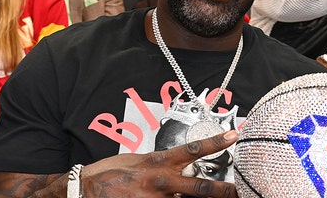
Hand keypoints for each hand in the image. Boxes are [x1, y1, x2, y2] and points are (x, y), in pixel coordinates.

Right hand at [80, 131, 238, 197]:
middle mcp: (161, 182)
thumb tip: (179, 165)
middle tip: (240, 191)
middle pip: (201, 187)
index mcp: (159, 162)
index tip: (233, 136)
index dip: (215, 142)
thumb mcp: (138, 160)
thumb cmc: (111, 173)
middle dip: (224, 191)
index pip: (193, 149)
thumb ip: (161, 163)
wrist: (85, 190)